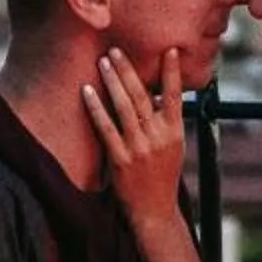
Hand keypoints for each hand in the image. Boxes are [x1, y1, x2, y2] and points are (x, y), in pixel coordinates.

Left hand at [80, 46, 188, 232]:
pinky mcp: (120, 159)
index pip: (174, 96)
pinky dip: (96, 108)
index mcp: (174, 132)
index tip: (168, 49)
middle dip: (128, 70)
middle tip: (115, 49)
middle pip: (142, 96)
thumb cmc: (162, 176)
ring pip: (124, 107)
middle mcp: (158, 137)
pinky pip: (105, 128)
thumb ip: (165, 121)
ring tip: (103, 61)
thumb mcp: (173, 147)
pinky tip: (87, 91)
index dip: (172, 73)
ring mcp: (139, 148)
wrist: (155, 211)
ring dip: (112, 81)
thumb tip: (156, 94)